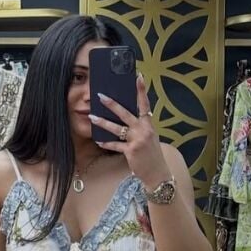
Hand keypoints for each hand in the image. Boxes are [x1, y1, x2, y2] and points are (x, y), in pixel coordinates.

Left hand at [89, 73, 170, 189]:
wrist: (158, 174)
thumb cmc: (152, 155)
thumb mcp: (150, 138)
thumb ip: (141, 127)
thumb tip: (127, 117)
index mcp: (149, 125)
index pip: (145, 104)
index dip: (141, 90)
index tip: (138, 77)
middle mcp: (144, 130)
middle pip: (126, 113)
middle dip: (112, 104)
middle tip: (100, 95)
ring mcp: (137, 140)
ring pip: (117, 128)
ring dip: (103, 122)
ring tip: (92, 117)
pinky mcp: (131, 151)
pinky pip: (115, 145)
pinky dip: (106, 143)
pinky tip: (98, 140)